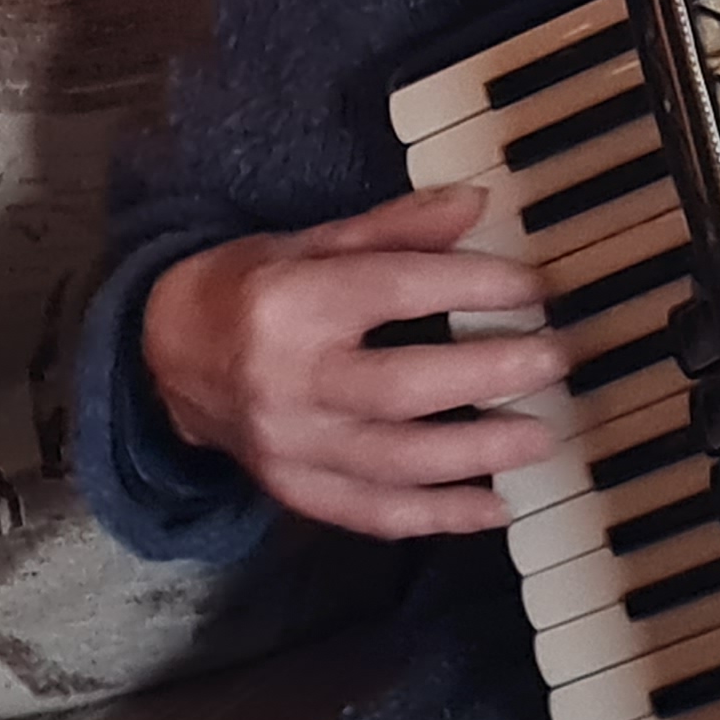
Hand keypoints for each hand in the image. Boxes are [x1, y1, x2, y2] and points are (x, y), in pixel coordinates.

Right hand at [140, 184, 571, 539]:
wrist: (163, 359)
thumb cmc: (248, 290)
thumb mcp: (311, 243)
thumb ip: (396, 229)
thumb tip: (478, 203)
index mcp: (292, 303)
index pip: (397, 290)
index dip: (473, 285)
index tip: (534, 285)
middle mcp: (288, 379)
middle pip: (405, 386)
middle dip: (492, 374)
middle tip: (555, 360)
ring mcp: (290, 446)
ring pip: (398, 462)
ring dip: (480, 453)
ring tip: (542, 435)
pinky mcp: (294, 491)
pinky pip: (376, 514)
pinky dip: (442, 516)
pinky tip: (498, 505)